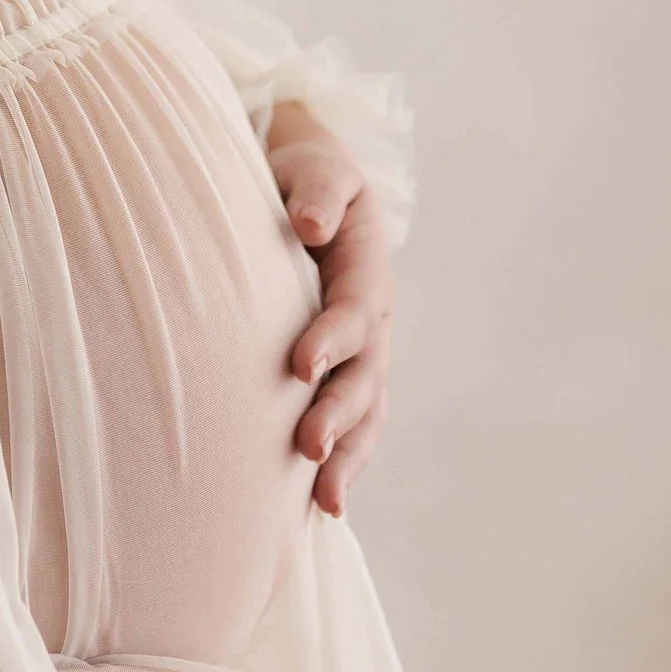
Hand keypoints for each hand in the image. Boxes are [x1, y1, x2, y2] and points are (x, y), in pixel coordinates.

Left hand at [265, 99, 395, 516]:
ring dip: (349, 454)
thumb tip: (313, 226)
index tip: (300, 366)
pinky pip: (353, 423)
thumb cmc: (303, 176)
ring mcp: (362, 350)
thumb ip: (318, 192)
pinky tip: (322, 505)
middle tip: (308, 448)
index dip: (331, 338)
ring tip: (327, 499)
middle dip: (339, 413)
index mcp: (365, 265)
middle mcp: (371, 316)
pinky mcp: (342, 372)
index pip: (353, 309)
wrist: (306, 187)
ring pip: (366, 410)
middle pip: (365, 373)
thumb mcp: (315, 166)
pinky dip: (344, 461)